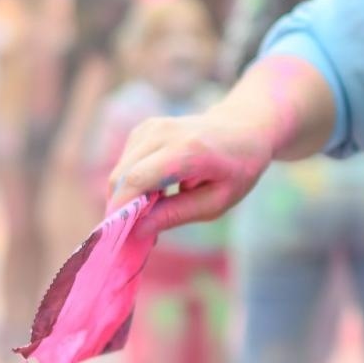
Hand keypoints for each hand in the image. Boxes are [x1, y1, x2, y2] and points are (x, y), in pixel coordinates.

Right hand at [106, 111, 271, 232]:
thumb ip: (176, 214)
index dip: (121, 209)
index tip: (120, 235)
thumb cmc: (236, 170)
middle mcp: (164, 133)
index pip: (137, 180)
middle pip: (122, 176)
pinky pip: (125, 163)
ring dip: (126, 197)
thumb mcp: (216, 202)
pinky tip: (153, 194)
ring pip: (120, 171)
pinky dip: (131, 183)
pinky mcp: (144, 129)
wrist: (243, 128)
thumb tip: (137, 230)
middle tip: (135, 233)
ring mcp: (151, 127)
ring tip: (150, 214)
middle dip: (121, 208)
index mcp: (188, 151)